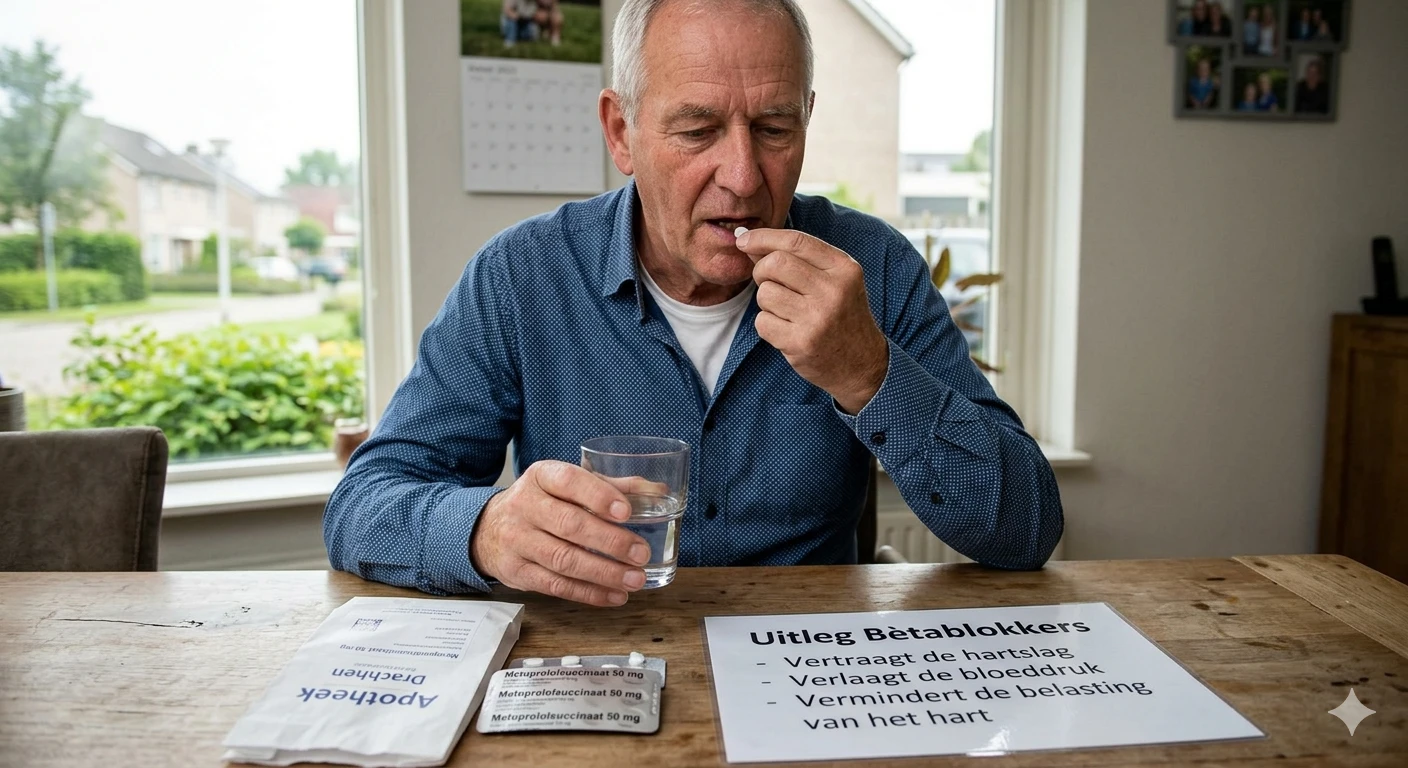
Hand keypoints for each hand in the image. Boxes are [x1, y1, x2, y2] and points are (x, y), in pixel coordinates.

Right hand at [470, 460, 651, 605]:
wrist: (488, 530)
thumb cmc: (541, 503)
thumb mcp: (567, 485)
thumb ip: (610, 486)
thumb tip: (656, 491)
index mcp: (541, 476)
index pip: (569, 481)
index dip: (598, 496)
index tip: (626, 512)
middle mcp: (525, 506)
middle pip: (569, 525)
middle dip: (609, 541)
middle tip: (640, 553)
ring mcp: (518, 541)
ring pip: (563, 560)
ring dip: (603, 573)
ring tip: (635, 579)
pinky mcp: (517, 572)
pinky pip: (556, 586)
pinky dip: (588, 593)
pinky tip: (614, 595)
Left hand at [735, 228, 888, 413]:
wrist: (862, 363)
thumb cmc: (842, 315)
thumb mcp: (836, 280)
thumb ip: (801, 259)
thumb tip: (748, 242)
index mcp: (844, 269)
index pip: (796, 242)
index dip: (764, 238)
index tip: (744, 241)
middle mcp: (834, 291)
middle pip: (775, 263)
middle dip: (761, 270)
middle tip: (770, 283)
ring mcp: (818, 319)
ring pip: (765, 293)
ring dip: (767, 302)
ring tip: (787, 312)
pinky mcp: (801, 343)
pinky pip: (763, 322)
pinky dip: (767, 325)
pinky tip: (787, 331)